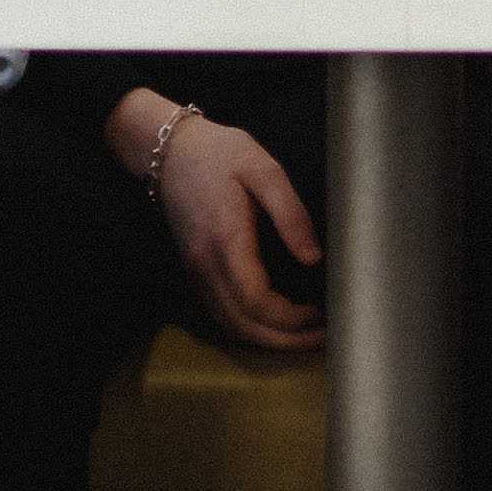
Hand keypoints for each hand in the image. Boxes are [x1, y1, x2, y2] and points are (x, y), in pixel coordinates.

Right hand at [143, 109, 326, 352]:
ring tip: (304, 336)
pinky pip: (220, 314)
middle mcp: (205, 265)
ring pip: (229, 326)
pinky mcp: (194, 270)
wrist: (169, 149)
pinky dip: (248, 328)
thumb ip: (291, 214)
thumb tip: (313, 259)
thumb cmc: (220, 154)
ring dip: (267, 340)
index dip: (291, 320)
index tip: (321, 314)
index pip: (257, 302)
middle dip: (285, 341)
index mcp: (226, 241)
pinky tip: (273, 324)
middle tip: (322, 339)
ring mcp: (195, 271)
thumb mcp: (264, 170)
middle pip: (243, 326)